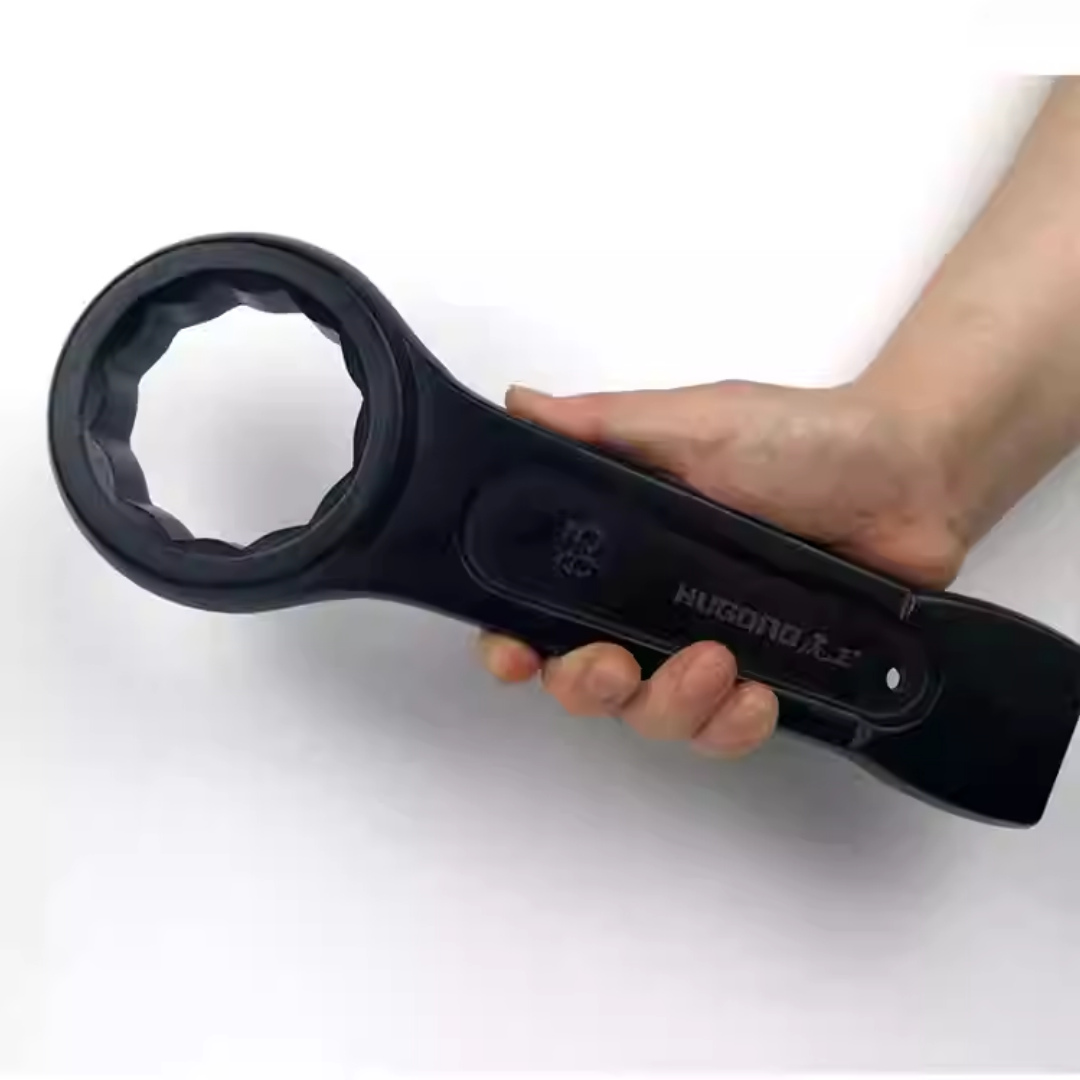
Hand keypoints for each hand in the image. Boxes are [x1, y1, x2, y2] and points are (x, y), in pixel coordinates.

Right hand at [478, 379, 966, 757]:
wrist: (909, 477)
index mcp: (623, 547)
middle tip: (613, 666)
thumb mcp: (696, 423)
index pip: (543, 607)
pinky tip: (756, 696)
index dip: (515, 640)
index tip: (514, 654)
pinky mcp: (767, 679)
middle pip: (583, 679)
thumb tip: (518, 404)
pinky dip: (732, 727)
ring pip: (652, 716)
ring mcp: (707, 646)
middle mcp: (653, 604)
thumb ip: (607, 426)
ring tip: (716, 666)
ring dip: (669, 706)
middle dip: (585, 686)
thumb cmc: (798, 440)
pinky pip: (725, 733)